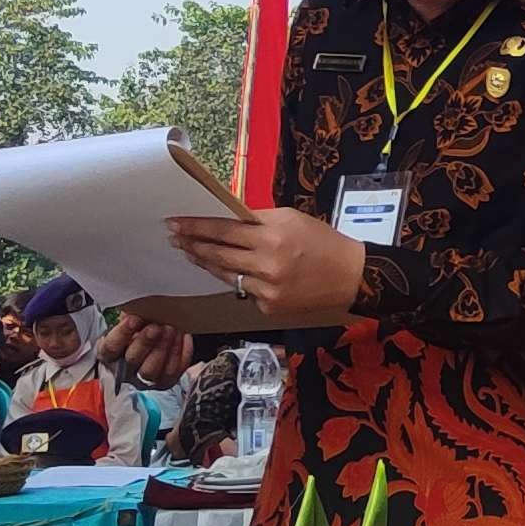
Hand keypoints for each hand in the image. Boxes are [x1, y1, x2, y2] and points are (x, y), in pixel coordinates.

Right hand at [101, 316, 195, 388]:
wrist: (153, 340)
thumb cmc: (138, 330)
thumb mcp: (130, 319)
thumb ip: (131, 314)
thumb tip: (140, 304)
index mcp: (110, 354)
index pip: (111, 347)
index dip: (122, 333)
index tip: (134, 318)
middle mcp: (126, 370)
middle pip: (133, 360)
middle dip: (146, 341)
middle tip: (157, 326)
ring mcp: (145, 379)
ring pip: (153, 370)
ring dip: (164, 348)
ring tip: (172, 329)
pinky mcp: (164, 382)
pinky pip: (174, 371)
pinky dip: (181, 353)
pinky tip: (183, 337)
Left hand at [168, 209, 368, 327]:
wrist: (350, 276)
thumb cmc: (321, 240)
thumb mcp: (290, 218)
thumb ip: (257, 220)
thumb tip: (226, 220)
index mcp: (271, 237)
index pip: (223, 231)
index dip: (196, 227)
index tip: (174, 223)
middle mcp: (266, 265)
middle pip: (218, 255)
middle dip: (193, 245)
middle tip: (174, 239)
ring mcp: (266, 290)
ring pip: (226, 275)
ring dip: (207, 263)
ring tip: (192, 254)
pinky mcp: (269, 308)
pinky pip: (245, 291)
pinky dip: (240, 280)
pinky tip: (237, 272)